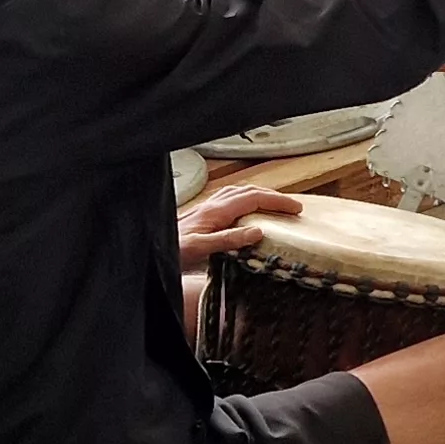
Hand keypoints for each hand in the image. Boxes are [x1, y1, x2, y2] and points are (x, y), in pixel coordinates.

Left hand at [177, 186, 299, 266]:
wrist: (148, 251)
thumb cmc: (170, 252)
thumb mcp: (200, 249)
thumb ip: (228, 240)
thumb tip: (258, 231)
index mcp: (215, 211)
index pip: (253, 199)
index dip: (277, 202)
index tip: (296, 209)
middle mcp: (212, 205)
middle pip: (249, 191)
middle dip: (273, 196)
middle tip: (294, 207)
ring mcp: (206, 208)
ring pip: (239, 193)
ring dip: (260, 196)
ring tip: (276, 205)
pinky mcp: (202, 215)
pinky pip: (230, 200)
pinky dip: (246, 200)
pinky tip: (246, 210)